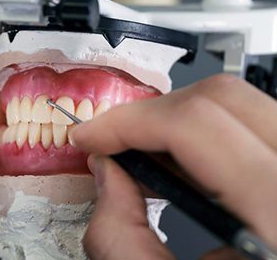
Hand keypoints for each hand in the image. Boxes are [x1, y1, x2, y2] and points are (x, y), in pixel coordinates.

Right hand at [71, 74, 276, 259]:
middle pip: (221, 101)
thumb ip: (122, 239)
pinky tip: (177, 165)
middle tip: (112, 143)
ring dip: (175, 123)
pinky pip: (249, 126)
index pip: (196, 128)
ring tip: (141, 157)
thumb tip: (107, 175)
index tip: (92, 136)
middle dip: (150, 116)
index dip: (129, 123)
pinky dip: (202, 135)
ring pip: (237, 106)